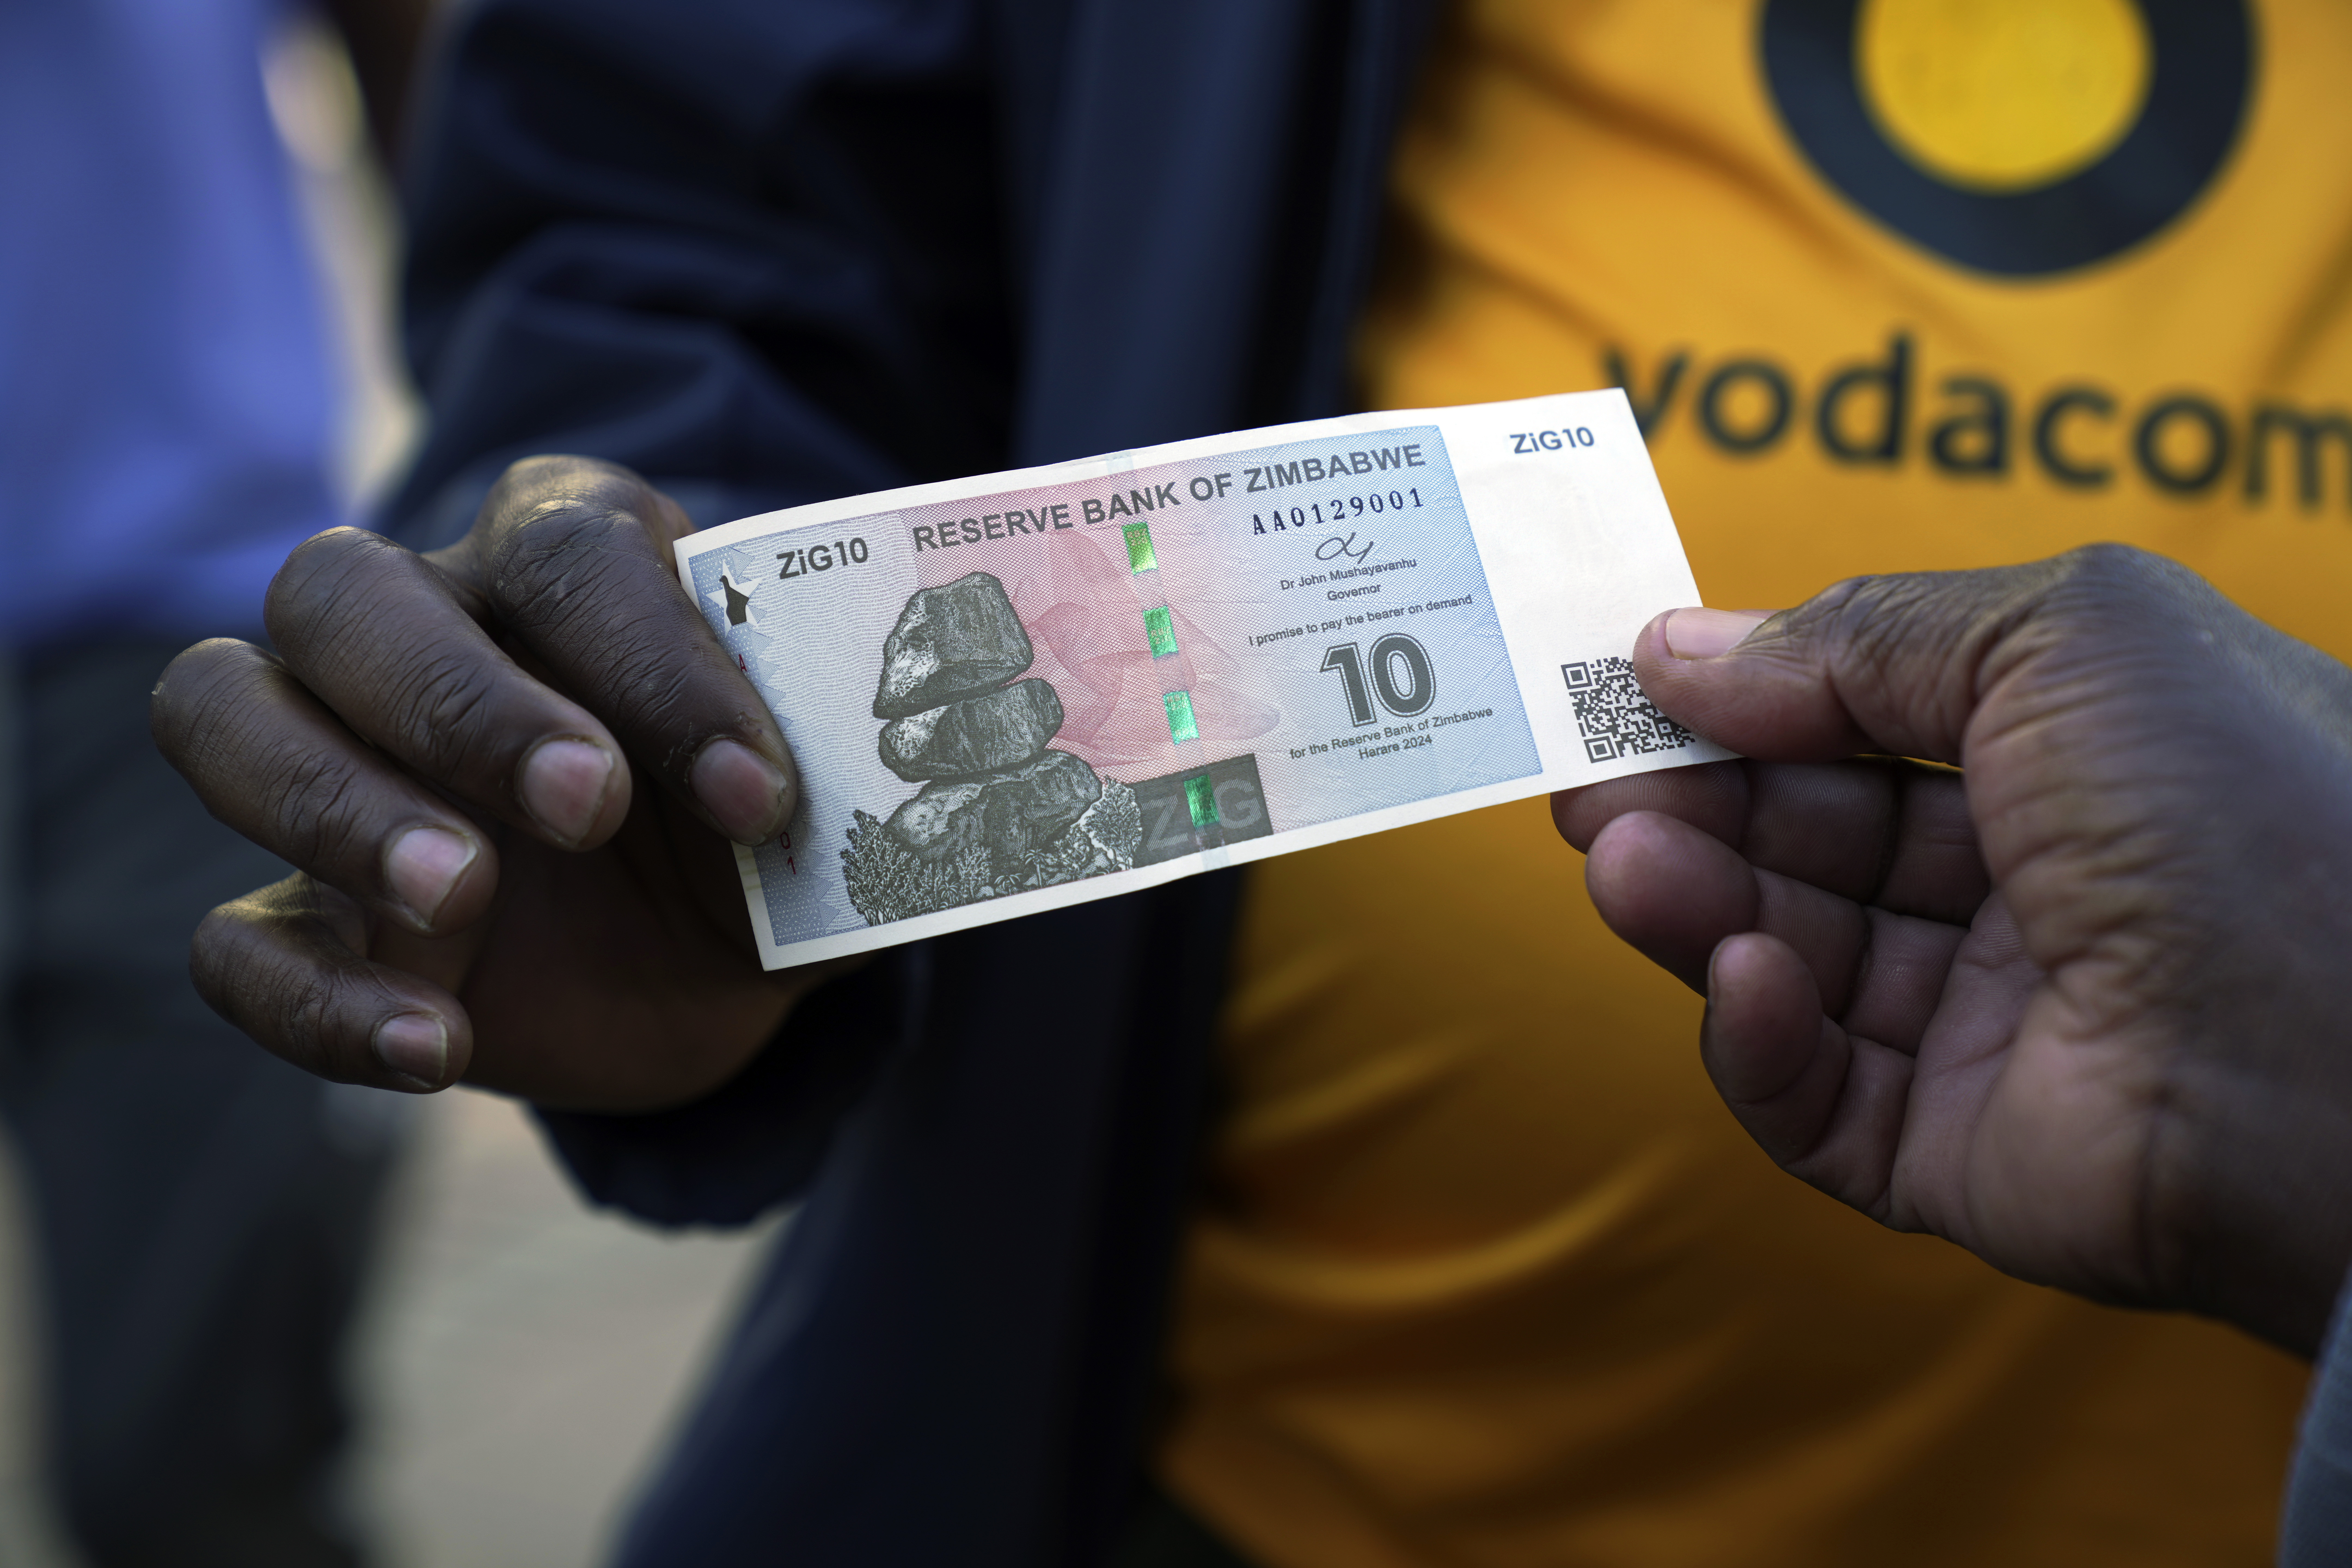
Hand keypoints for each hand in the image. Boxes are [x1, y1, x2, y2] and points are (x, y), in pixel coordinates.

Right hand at [153, 457, 846, 1110]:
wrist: (724, 951)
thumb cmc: (773, 834)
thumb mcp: (840, 804)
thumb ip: (879, 785)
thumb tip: (968, 795)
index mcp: (569, 560)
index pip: (573, 557)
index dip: (658, 667)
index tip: (759, 795)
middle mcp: (427, 626)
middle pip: (343, 591)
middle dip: (457, 699)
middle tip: (582, 807)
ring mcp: (341, 765)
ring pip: (223, 709)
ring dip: (333, 802)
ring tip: (466, 896)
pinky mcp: (316, 915)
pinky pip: (236, 937)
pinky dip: (318, 997)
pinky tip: (440, 1046)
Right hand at [1554, 545, 2351, 1353]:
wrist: (2350, 1055)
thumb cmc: (2238, 808)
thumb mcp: (2056, 638)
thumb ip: (1860, 637)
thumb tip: (1682, 648)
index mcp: (2073, 767)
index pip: (1869, 731)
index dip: (1747, 703)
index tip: (1631, 681)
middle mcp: (2033, 893)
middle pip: (1811, 844)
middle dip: (1689, 798)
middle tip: (1583, 770)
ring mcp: (1988, 1031)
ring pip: (1790, 962)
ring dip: (1691, 903)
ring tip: (1622, 854)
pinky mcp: (1953, 1152)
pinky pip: (1816, 1101)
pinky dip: (1757, 1039)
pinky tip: (1741, 975)